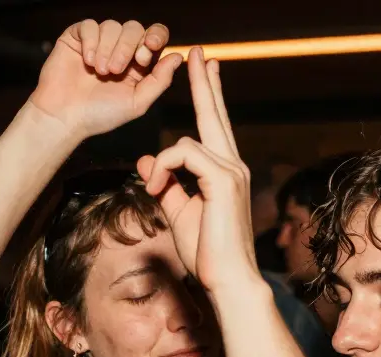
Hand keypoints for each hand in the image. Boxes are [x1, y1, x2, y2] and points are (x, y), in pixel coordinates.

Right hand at [29, 19, 181, 138]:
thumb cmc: (101, 114)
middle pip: (134, 28)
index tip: (145, 54)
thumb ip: (160, 80)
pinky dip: (91, 42)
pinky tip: (86, 61)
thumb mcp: (137, 102)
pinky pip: (90, 25)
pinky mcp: (77, 37)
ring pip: (112, 26)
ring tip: (99, 72)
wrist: (65, 117)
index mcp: (139, 63)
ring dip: (107, 49)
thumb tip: (179, 57)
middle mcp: (120, 49)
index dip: (154, 38)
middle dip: (127, 47)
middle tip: (115, 70)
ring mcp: (99, 42)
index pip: (155, 36)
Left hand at [139, 47, 257, 292]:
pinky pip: (184, 153)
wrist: (227, 280)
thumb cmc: (207, 253)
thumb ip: (165, 184)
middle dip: (203, 82)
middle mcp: (232, 165)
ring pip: (187, 140)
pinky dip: (164, 167)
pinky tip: (157, 186)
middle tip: (197, 52)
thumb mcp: (178, 212)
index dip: (208, 96)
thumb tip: (147, 160)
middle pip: (214, 115)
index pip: (214, 126)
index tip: (203, 69)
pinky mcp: (223, 180)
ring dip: (161, 162)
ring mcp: (231, 171)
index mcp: (224, 172)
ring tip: (154, 186)